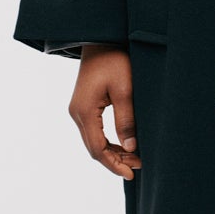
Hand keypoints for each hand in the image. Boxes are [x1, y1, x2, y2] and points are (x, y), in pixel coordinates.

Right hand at [70, 44, 141, 179]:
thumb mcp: (125, 89)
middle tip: (138, 167)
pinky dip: (107, 142)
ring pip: (93, 142)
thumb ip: (126, 119)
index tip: (131, 173)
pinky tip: (123, 146)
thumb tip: (130, 148)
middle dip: (115, 161)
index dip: (114, 164)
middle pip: (93, 148)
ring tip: (134, 159)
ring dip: (112, 153)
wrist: (100, 40)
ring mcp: (78, 110)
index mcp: (84, 111)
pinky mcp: (83, 107)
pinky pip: (93, 132)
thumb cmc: (115, 60)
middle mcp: (76, 113)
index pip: (97, 149)